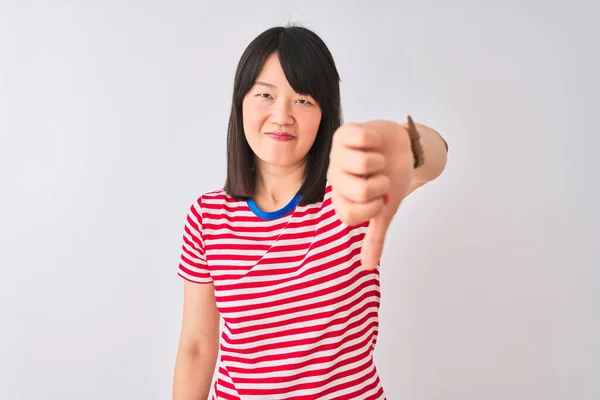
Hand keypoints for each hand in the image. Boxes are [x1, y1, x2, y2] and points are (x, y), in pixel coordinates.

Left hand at [327, 120, 414, 269]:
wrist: (400, 147)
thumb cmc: (390, 178)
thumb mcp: (385, 211)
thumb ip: (375, 237)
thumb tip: (367, 267)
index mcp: (341, 199)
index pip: (350, 216)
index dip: (373, 208)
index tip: (379, 200)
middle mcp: (334, 179)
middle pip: (360, 190)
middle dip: (381, 184)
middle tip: (380, 177)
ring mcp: (336, 155)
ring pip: (364, 164)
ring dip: (381, 162)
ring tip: (377, 159)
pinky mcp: (344, 132)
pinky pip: (364, 140)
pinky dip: (377, 142)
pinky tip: (374, 142)